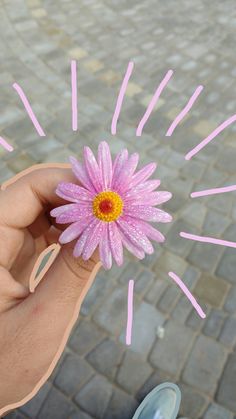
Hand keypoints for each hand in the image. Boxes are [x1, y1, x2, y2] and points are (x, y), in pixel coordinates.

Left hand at [0, 164, 100, 414]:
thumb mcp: (43, 318)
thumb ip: (75, 270)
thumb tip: (107, 226)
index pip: (27, 190)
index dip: (69, 183)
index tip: (108, 193)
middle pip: (35, 196)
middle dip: (77, 196)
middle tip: (114, 203)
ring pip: (40, 213)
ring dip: (75, 214)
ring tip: (108, 220)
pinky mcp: (9, 259)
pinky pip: (41, 235)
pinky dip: (68, 234)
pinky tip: (90, 238)